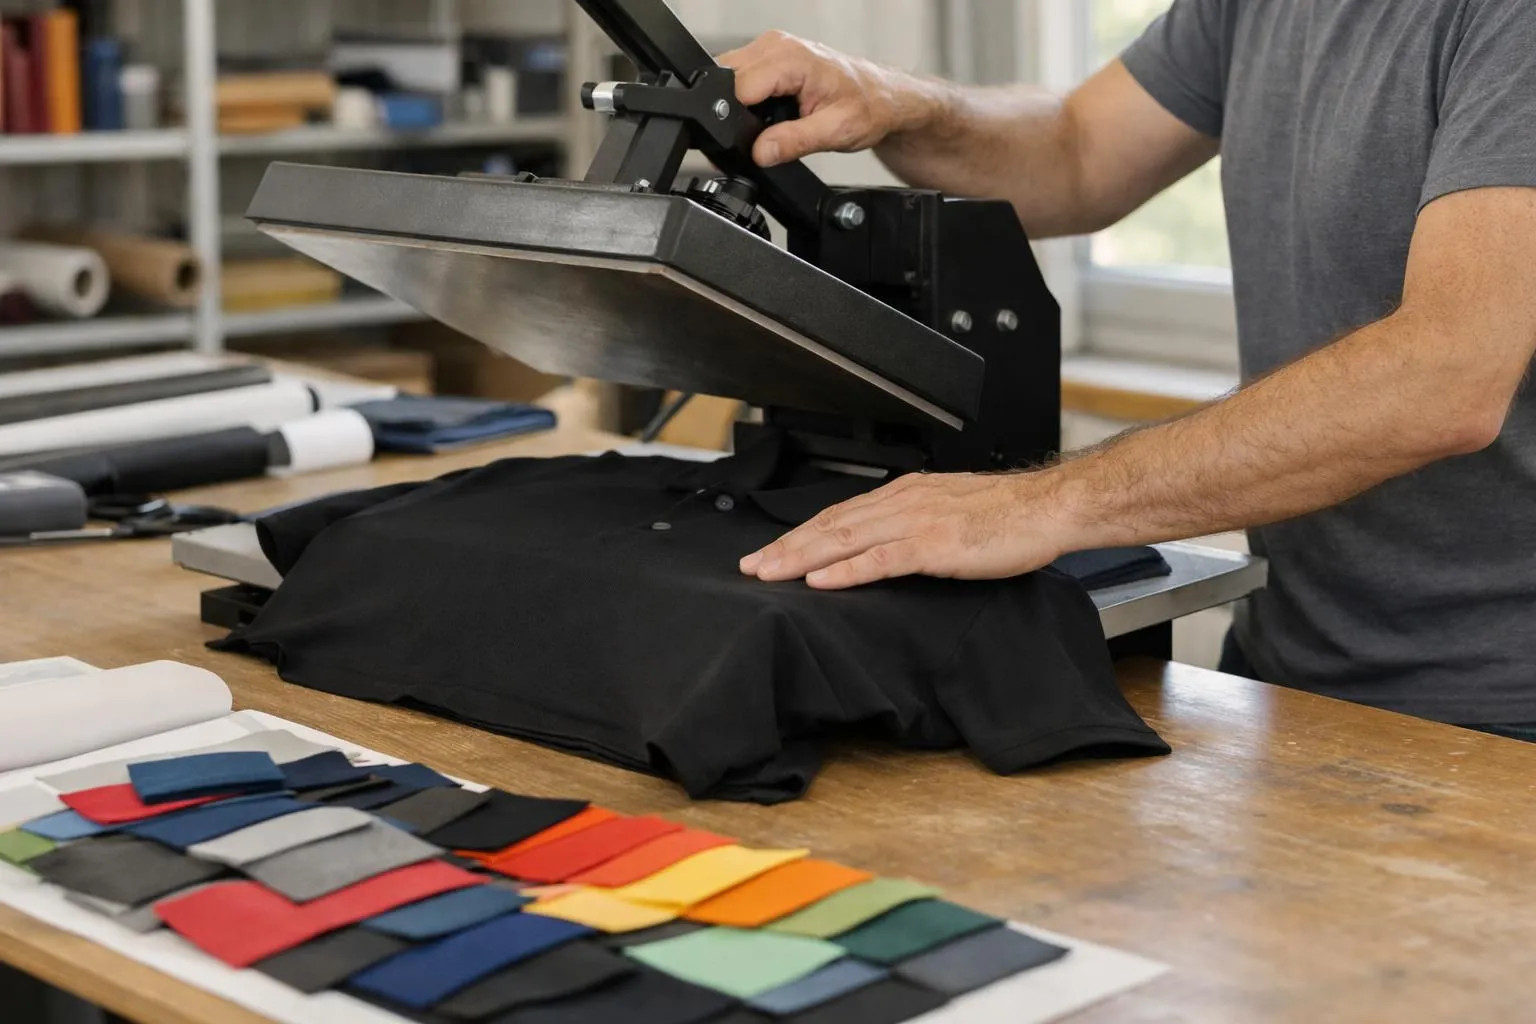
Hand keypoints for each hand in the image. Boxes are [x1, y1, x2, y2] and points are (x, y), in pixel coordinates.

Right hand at [718, 31, 942, 166]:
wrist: (883, 97)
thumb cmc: (867, 107)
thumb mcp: (835, 132)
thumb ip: (794, 142)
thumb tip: (759, 152)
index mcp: (791, 59)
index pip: (737, 88)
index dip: (738, 119)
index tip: (754, 137)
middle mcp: (777, 45)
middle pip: (727, 79)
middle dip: (737, 110)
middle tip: (771, 127)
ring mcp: (771, 48)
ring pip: (729, 76)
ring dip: (741, 103)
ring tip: (775, 117)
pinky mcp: (769, 56)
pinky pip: (741, 75)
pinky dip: (747, 96)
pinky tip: (771, 107)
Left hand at [739, 470, 1075, 589]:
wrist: (1047, 508)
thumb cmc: (1007, 516)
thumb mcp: (949, 512)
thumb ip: (914, 523)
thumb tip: (883, 545)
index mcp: (905, 493)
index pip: (840, 514)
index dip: (801, 534)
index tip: (771, 552)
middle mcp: (903, 501)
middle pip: (831, 525)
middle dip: (787, 547)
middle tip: (751, 567)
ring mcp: (917, 522)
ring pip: (845, 539)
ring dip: (802, 558)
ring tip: (770, 574)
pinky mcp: (934, 546)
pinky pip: (880, 559)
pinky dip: (846, 570)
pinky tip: (821, 581)